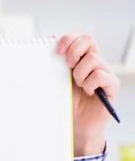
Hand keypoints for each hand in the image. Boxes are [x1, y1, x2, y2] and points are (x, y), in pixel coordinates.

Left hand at [55, 33, 119, 155]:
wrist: (75, 124)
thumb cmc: (66, 101)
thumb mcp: (56, 80)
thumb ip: (54, 62)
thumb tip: (48, 40)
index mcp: (80, 58)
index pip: (79, 37)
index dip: (68, 39)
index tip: (57, 51)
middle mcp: (94, 62)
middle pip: (88, 39)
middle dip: (74, 50)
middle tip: (67, 65)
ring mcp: (105, 72)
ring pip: (93, 59)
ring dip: (79, 73)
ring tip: (78, 86)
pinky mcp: (112, 85)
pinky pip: (100, 75)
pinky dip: (89, 84)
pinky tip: (87, 92)